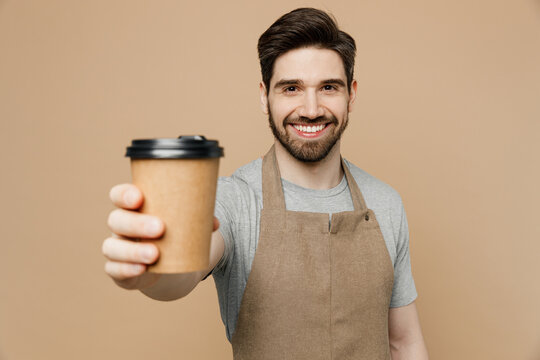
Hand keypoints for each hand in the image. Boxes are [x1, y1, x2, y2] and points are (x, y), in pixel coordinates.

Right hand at [102, 184, 220, 290]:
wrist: (167, 264)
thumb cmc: (173, 232)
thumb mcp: (184, 222)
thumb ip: (198, 218)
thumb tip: (214, 222)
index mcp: (132, 207)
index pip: (118, 195)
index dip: (124, 195)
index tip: (139, 198)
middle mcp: (120, 225)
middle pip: (117, 220)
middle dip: (137, 224)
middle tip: (160, 228)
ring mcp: (116, 247)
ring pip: (112, 246)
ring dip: (133, 250)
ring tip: (155, 254)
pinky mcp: (117, 269)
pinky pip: (114, 269)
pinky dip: (126, 269)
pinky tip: (142, 269)